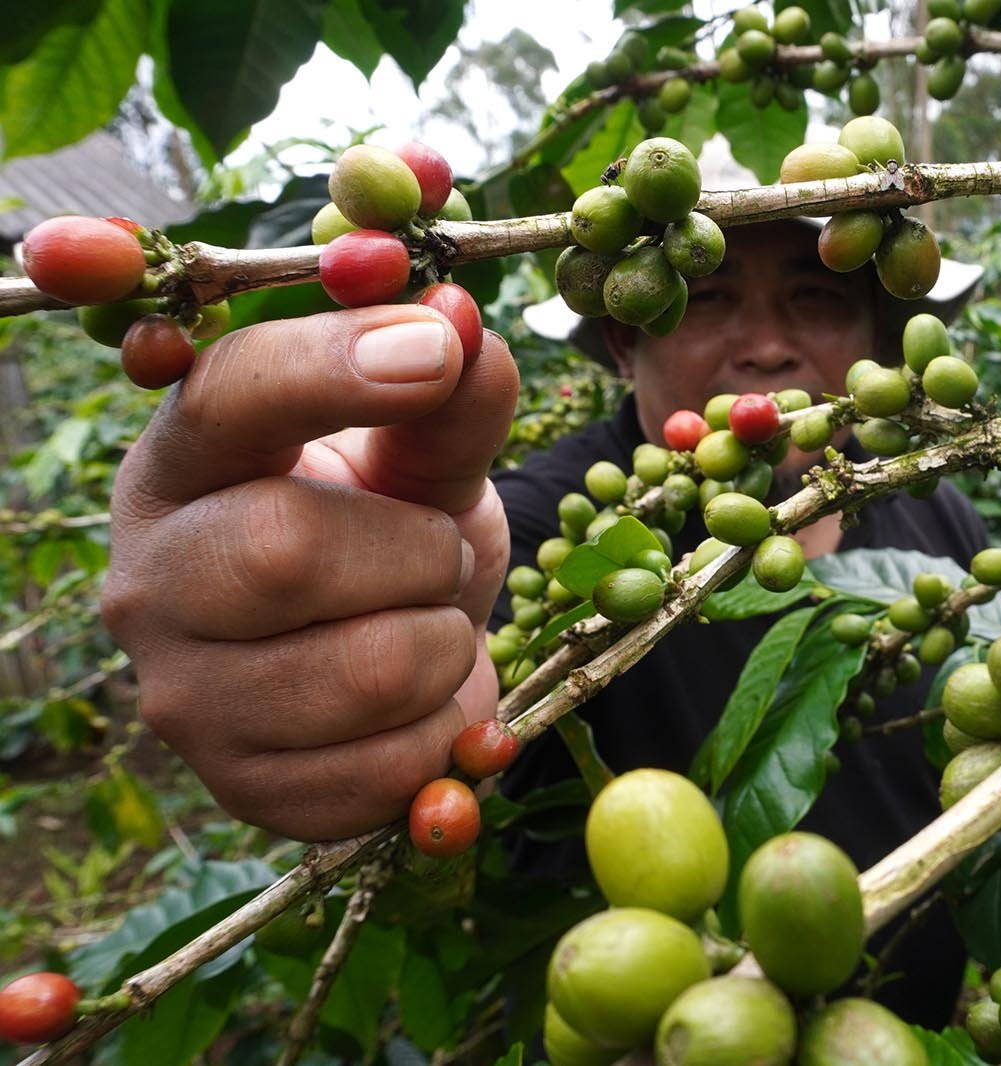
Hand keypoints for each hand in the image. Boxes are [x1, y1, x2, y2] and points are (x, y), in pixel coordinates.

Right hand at [102, 305, 517, 840]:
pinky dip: (448, 732)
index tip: (438, 345)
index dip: (334, 366)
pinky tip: (419, 706)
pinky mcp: (248, 791)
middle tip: (434, 552)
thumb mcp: (423, 456)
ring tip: (425, 624)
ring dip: (444, 641)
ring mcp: (187, 700)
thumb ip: (450, 396)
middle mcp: (151, 583)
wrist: (392, 661)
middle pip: (288, 550)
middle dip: (415, 549)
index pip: (225, 398)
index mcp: (181, 467)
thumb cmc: (391, 535)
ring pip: (369, 671)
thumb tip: (466, 321)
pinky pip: (395, 768)